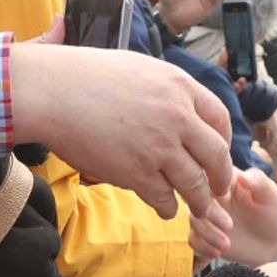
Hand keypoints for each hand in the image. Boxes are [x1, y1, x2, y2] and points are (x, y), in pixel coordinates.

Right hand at [12, 25, 232, 218]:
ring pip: (195, 183)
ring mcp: (159, 146)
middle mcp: (177, 116)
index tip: (219, 155)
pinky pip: (164, 198)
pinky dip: (167, 207)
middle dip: (222, 178)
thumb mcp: (137, 67)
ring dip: (200, 201)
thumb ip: (164, 88)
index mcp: (179, 86)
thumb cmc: (84, 76)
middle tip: (220, 191)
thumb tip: (177, 102)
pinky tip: (166, 209)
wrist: (52, 92)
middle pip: (216, 156)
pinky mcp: (136, 172)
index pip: (219, 119)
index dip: (224, 141)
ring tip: (199, 208)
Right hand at [189, 167, 276, 266]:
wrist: (273, 244)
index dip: (210, 187)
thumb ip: (259, 182)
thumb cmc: (273, 215)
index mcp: (224, 180)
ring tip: (226, 245)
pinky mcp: (203, 235)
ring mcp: (206, 217)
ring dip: (207, 234)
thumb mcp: (271, 196)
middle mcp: (211, 196)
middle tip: (229, 227)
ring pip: (193, 220)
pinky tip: (217, 252)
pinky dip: (202, 247)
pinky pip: (192, 239)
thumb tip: (244, 176)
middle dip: (209, 215)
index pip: (207, 176)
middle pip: (194, 199)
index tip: (226, 199)